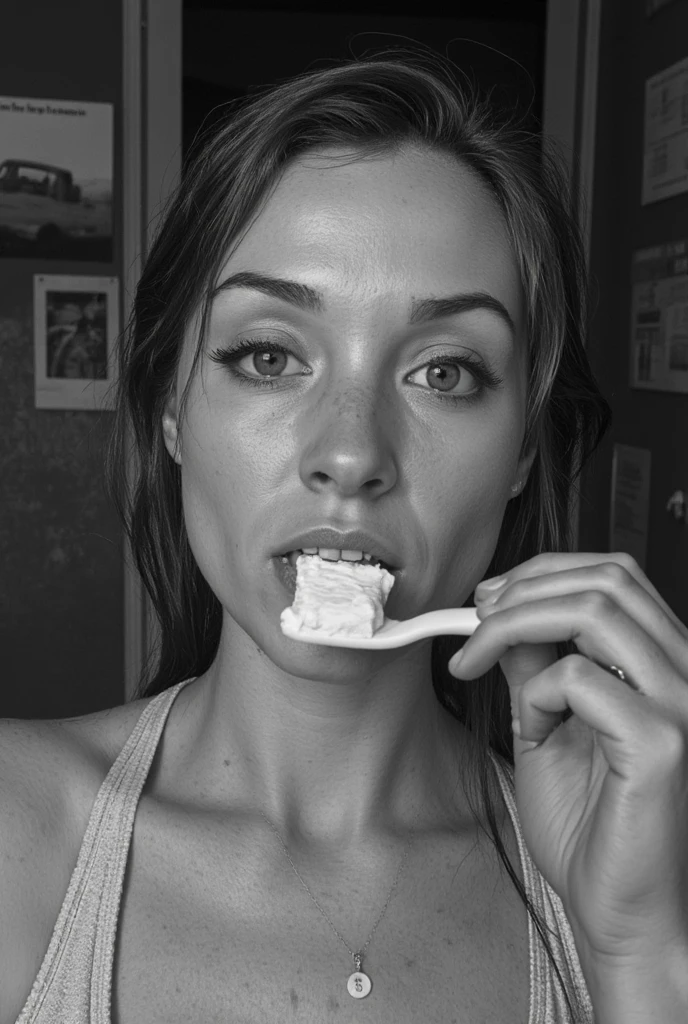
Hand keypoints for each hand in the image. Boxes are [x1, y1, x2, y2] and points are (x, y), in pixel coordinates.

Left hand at [448, 552, 687, 965]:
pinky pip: (582, 678)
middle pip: (607, 576)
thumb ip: (533, 668)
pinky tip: (531, 726)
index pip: (614, 575)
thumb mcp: (546, 726)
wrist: (622, 915)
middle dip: (525, 586)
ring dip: (517, 623)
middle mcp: (685, 672)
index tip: (487, 597)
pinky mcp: (662, 743)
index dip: (542, 572)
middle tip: (474, 619)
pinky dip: (537, 690)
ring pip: (596, 609)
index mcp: (664, 663)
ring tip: (478, 657)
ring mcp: (681, 704)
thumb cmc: (591, 828)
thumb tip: (502, 614)